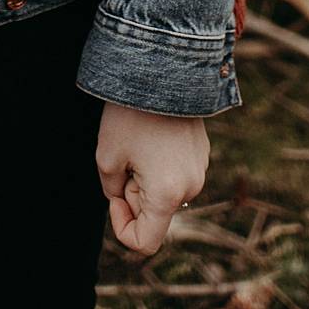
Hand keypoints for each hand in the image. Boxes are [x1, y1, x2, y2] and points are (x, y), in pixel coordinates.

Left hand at [96, 102, 208, 254]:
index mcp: (168, 195)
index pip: (145, 241)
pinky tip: (153, 132)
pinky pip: (176, 173)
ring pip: (165, 192)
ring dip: (147, 178)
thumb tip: (125, 198)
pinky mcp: (201, 152)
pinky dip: (160, 164)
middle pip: (155, 213)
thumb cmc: (130, 114)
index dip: (122, 228)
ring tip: (140, 141)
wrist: (162, 66)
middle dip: (134, 193)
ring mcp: (200, 169)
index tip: (113, 196)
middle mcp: (191, 188)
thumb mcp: (106, 157)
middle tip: (125, 155)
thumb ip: (113, 191)